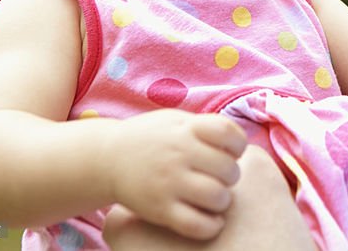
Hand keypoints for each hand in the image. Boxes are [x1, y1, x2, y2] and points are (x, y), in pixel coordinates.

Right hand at [103, 110, 247, 239]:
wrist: (107, 158)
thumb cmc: (152, 138)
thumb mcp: (177, 121)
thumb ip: (206, 127)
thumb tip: (240, 143)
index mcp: (186, 130)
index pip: (228, 133)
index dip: (238, 144)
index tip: (231, 151)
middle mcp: (178, 154)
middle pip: (228, 168)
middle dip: (230, 175)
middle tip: (220, 178)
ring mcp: (168, 182)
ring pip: (217, 197)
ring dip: (222, 200)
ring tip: (214, 198)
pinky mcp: (159, 209)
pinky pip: (195, 224)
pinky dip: (210, 226)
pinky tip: (209, 220)